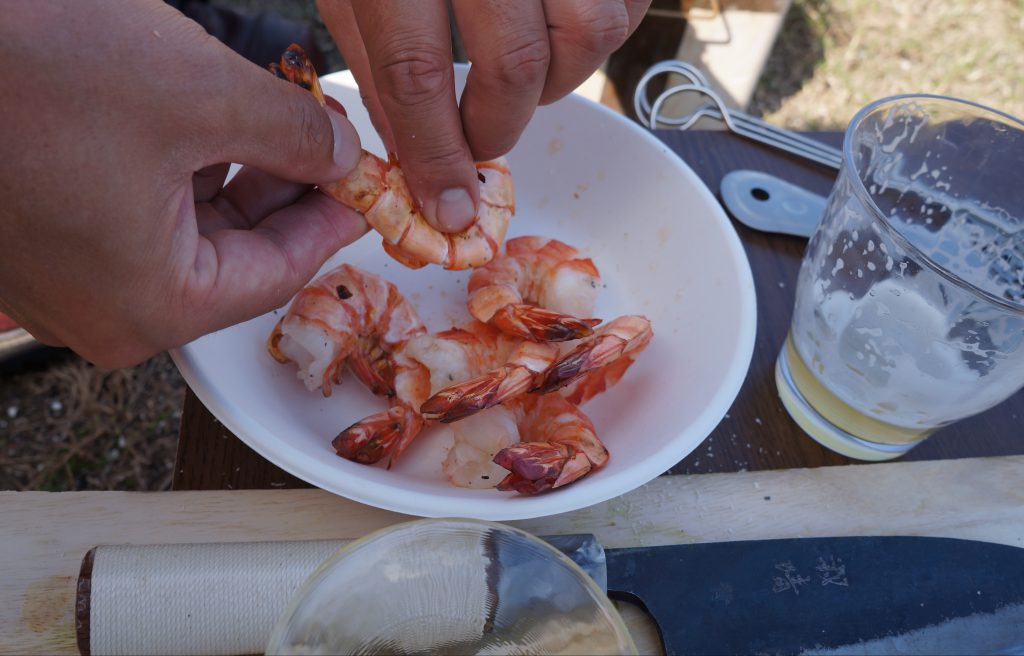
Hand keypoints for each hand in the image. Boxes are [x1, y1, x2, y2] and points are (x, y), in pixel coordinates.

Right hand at [0, 0, 368, 367]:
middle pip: (231, 259)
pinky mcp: (36, 234)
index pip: (275, 277)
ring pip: (184, 233)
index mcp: (147, 307)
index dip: (331, 225)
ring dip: (236, 177)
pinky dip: (179, 172)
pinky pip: (132, 214)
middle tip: (328, 146)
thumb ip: (292, 134)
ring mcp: (60, 278)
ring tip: (274, 120)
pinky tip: (206, 121)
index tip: (367, 187)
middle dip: (285, 196)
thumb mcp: (198, 93)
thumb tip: (341, 154)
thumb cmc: (34, 67)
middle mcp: (100, 310)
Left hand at [317, 0, 649, 231]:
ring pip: (590, 35)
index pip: (415, 74)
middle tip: (481, 139)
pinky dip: (599, 32)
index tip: (447, 208)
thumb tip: (411, 144)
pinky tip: (557, 24)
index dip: (435, 155)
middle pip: (515, 64)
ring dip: (558, 82)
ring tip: (520, 76)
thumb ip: (376, 53)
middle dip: (499, 127)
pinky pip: (628, 2)